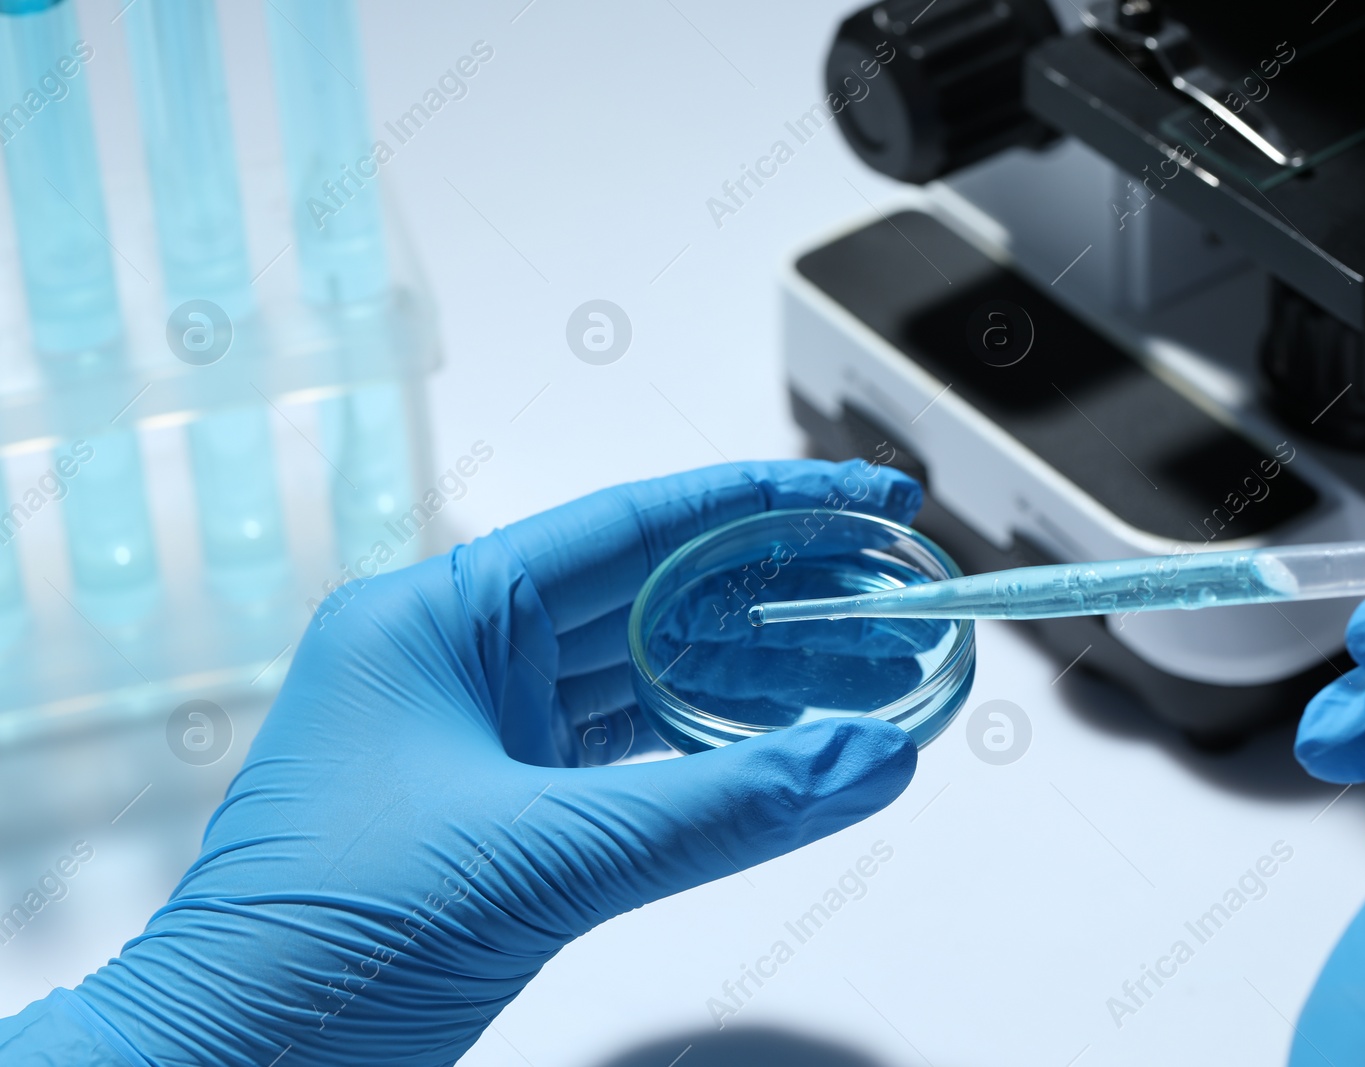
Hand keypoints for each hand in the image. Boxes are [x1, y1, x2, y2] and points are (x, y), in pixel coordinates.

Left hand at [0, 460, 921, 1065]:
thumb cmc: (324, 942)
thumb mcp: (546, 858)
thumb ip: (724, 807)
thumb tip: (870, 758)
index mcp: (440, 614)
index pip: (637, 527)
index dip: (767, 507)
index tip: (865, 497)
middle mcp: (460, 653)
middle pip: (658, 602)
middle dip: (785, 604)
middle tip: (896, 602)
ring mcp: (479, 729)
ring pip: (651, 679)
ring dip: (761, 684)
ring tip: (878, 682)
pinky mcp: (500, 803)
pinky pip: (628, 753)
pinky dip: (710, 753)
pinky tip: (790, 751)